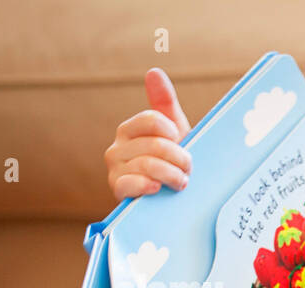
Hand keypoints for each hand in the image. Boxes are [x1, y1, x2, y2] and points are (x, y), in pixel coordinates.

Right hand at [105, 67, 192, 199]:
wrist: (168, 199)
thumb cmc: (172, 163)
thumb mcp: (174, 133)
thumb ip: (164, 103)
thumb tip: (153, 71)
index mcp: (129, 130)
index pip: (152, 120)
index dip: (174, 133)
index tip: (183, 142)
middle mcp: (117, 148)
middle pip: (156, 145)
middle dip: (181, 158)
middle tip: (190, 168)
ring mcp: (115, 169)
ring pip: (149, 165)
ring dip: (174, 175)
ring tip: (183, 182)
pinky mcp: (117, 190)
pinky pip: (133, 183)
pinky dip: (151, 186)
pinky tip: (160, 189)